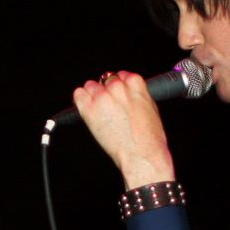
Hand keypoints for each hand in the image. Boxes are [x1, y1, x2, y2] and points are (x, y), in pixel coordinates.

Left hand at [73, 72, 175, 189]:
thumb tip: (129, 95)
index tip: (118, 96)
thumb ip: (137, 96)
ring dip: (93, 95)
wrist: (142, 154)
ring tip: (98, 110)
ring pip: (90, 86)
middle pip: (105, 80)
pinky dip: (81, 99)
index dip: (119, 86)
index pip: (121, 75)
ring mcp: (102, 97)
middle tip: (109, 107)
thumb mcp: (151, 109)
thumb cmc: (150, 138)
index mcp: (135, 83)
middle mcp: (117, 87)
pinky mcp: (89, 110)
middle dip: (106, 91)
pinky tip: (86, 108)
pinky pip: (78, 95)